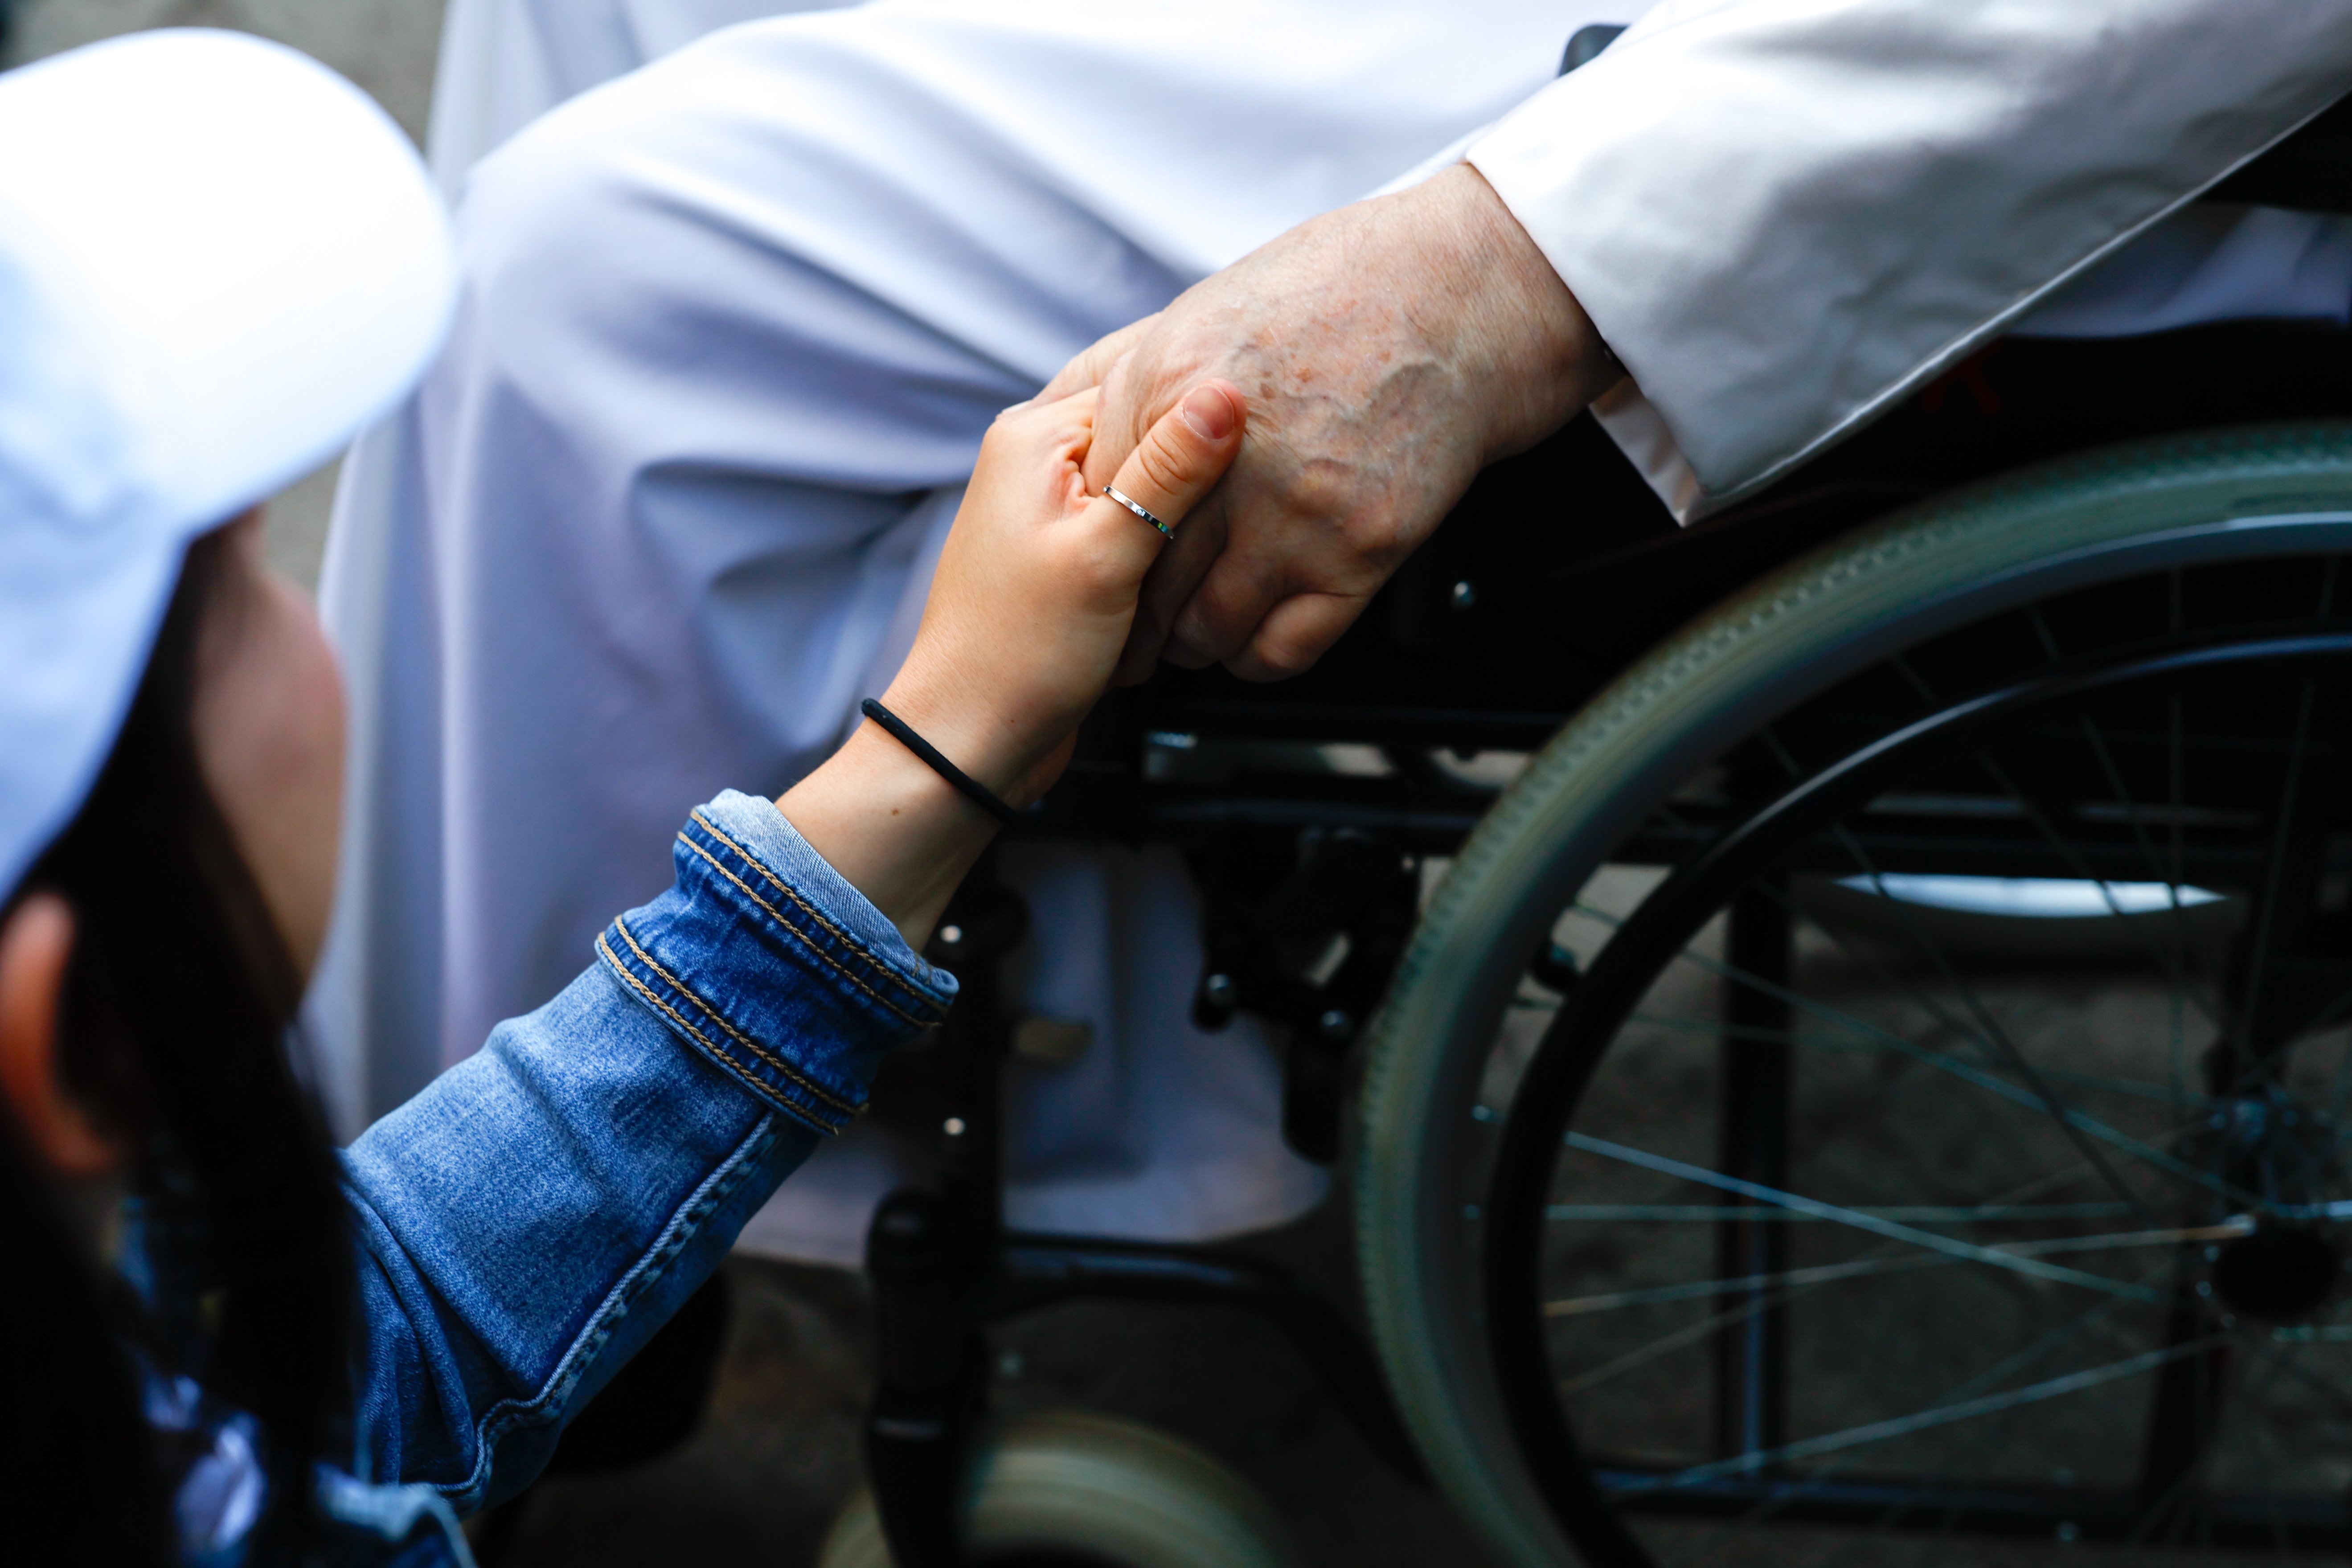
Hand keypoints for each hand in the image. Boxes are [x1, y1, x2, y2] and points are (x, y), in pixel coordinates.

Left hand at [780, 379, 1243, 942]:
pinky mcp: (1072, 554)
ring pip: (1149, 485)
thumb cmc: (1020, 654)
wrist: (974, 741)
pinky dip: (1167, 548)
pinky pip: (1136, 528)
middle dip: (1202, 463)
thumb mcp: (1107, 554)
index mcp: (1036, 437)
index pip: (1142, 382)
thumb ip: (1168, 472)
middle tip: (1266, 471)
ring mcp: (1054, 508)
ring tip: (1236, 525)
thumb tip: (1225, 393)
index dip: (1208, 406)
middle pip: (1149, 432)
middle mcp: (1038, 461)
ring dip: (1188, 514)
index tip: (1270, 419)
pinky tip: (1196, 569)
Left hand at [1069, 164, 1620, 683]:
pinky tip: (1250, 642)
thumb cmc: (1331, 295)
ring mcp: (1292, 512)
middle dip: (1126, 618)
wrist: (1452, 300)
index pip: (1092, 507)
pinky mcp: (1357, 551)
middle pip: (1141, 577)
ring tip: (1185, 638)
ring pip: (1206, 627)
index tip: (1086, 573)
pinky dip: (1254, 659)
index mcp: (1163, 392)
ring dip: (1189, 645)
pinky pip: (1283, 649)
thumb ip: (1128, 386)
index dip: (1083, 549)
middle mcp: (1221, 459)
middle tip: (1123, 633)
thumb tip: (1071, 440)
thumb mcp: (1197, 316)